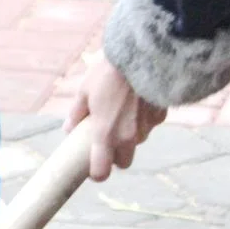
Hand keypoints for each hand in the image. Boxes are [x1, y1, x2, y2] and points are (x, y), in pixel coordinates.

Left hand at [64, 55, 167, 181]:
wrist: (142, 55)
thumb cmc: (108, 73)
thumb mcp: (84, 91)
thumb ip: (76, 114)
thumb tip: (68, 129)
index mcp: (105, 134)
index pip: (101, 171)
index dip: (97, 173)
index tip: (93, 168)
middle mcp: (128, 137)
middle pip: (124, 162)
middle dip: (117, 156)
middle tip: (108, 139)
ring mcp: (146, 128)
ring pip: (138, 142)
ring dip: (131, 136)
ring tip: (123, 114)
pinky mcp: (161, 116)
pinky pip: (150, 125)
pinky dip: (144, 120)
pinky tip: (139, 102)